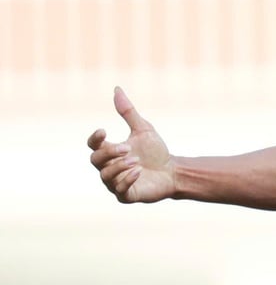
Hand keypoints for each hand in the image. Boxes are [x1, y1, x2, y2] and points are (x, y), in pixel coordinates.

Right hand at [86, 87, 176, 202]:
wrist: (173, 172)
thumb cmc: (156, 152)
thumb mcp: (143, 129)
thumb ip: (128, 112)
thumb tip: (116, 89)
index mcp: (110, 152)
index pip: (93, 146)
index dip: (94, 139)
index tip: (104, 130)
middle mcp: (109, 168)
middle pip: (95, 160)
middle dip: (109, 153)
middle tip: (127, 148)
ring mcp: (116, 183)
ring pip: (105, 176)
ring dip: (119, 167)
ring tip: (136, 161)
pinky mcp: (127, 195)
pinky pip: (119, 191)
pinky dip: (127, 180)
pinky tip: (138, 172)